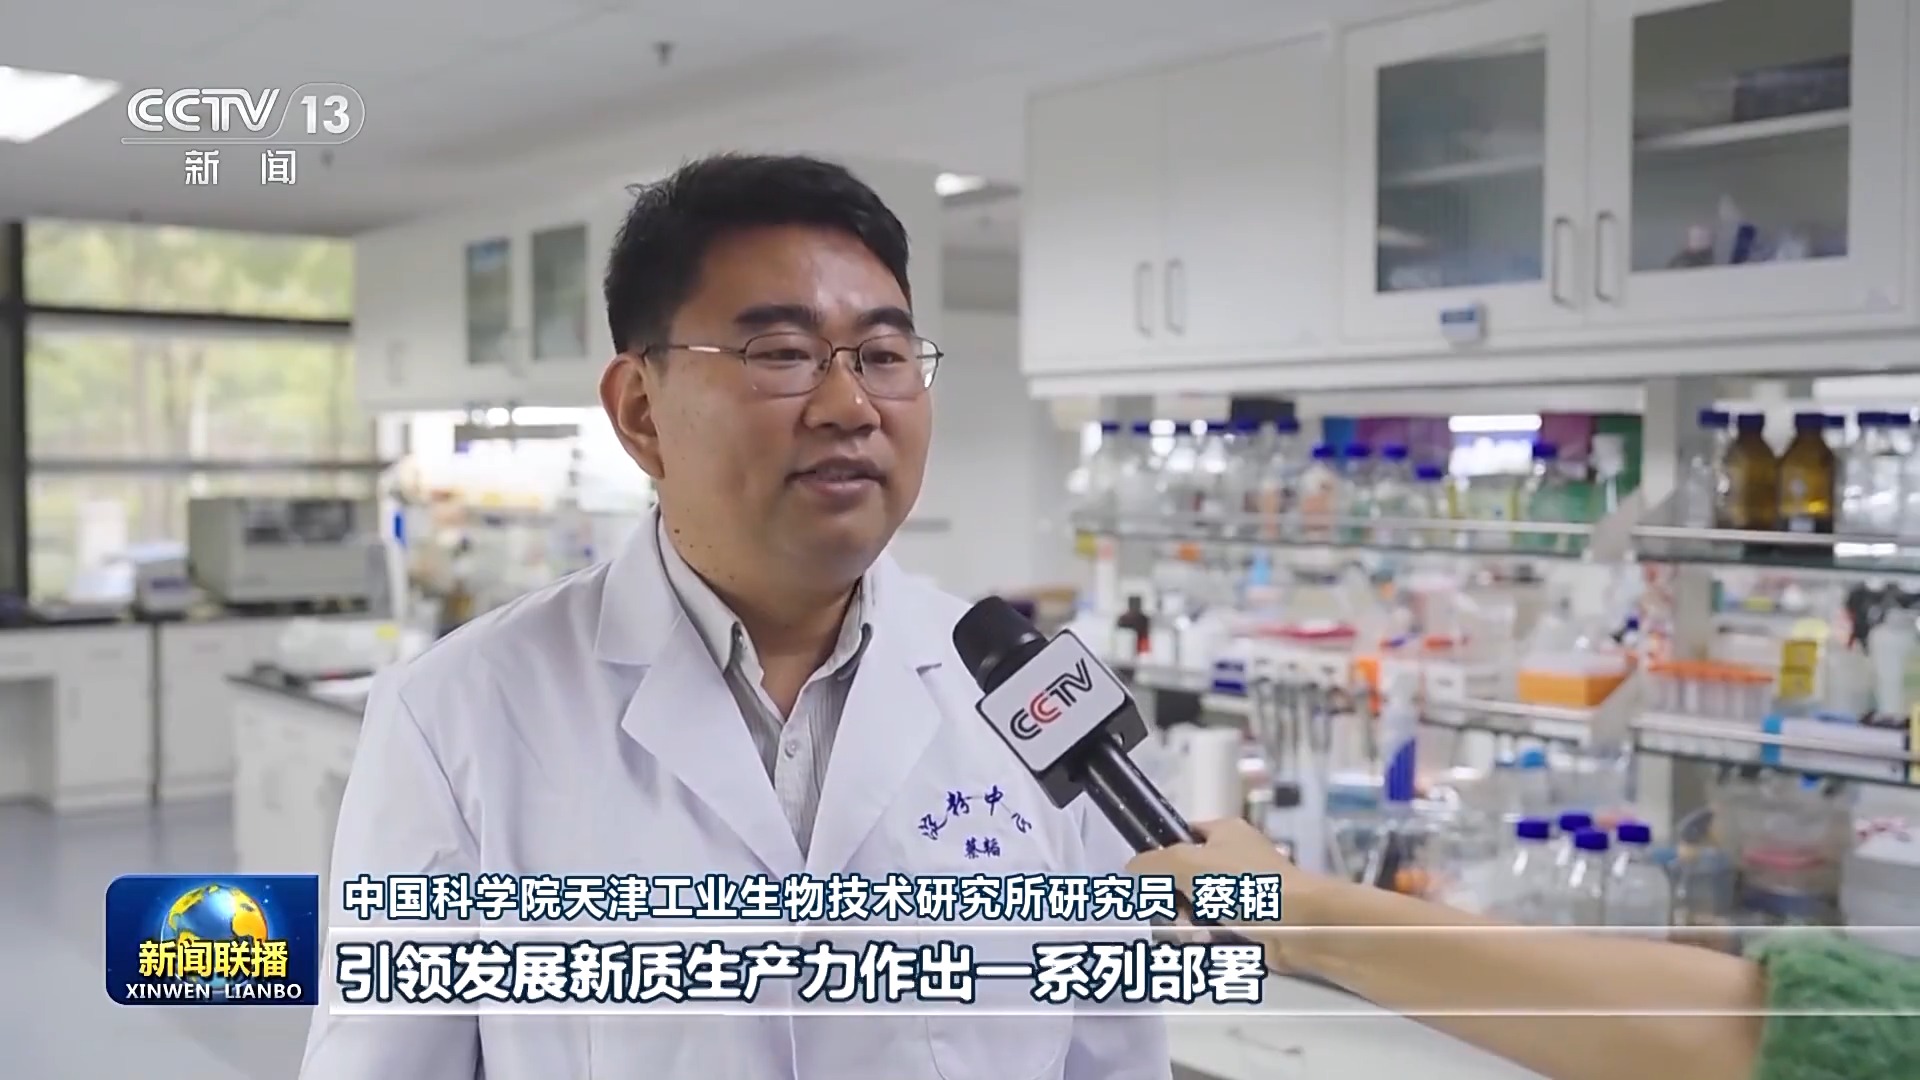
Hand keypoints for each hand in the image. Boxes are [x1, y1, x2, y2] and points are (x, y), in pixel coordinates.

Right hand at [1126, 818, 1332, 973]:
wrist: (1300, 924)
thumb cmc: (1247, 884)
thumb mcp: (1188, 863)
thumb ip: (1152, 863)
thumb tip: (1131, 868)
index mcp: (1223, 832)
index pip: (1180, 836)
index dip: (1161, 855)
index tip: (1149, 878)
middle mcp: (1233, 858)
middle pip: (1183, 877)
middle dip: (1172, 898)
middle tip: (1171, 911)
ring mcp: (1243, 892)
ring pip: (1195, 907)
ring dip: (1186, 923)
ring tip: (1192, 932)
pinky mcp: (1249, 923)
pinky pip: (1213, 929)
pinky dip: (1205, 938)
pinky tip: (1205, 943)